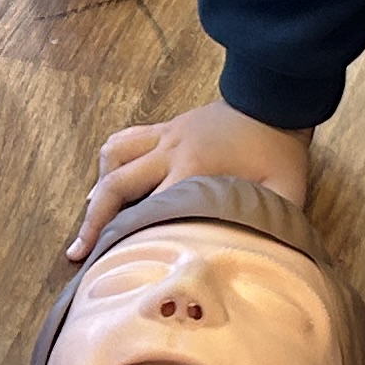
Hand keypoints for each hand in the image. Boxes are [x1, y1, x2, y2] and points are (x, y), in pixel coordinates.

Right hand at [70, 100, 312, 254]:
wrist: (275, 98)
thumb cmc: (280, 151)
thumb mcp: (285, 193)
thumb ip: (272, 225)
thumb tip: (265, 260)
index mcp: (195, 169)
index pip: (150, 209)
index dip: (128, 238)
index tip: (112, 265)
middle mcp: (169, 151)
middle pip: (116, 186)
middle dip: (94, 221)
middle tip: (79, 253)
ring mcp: (163, 135)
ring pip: (112, 158)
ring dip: (97, 190)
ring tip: (90, 222)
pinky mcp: (164, 127)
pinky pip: (124, 140)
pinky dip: (109, 162)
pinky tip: (105, 183)